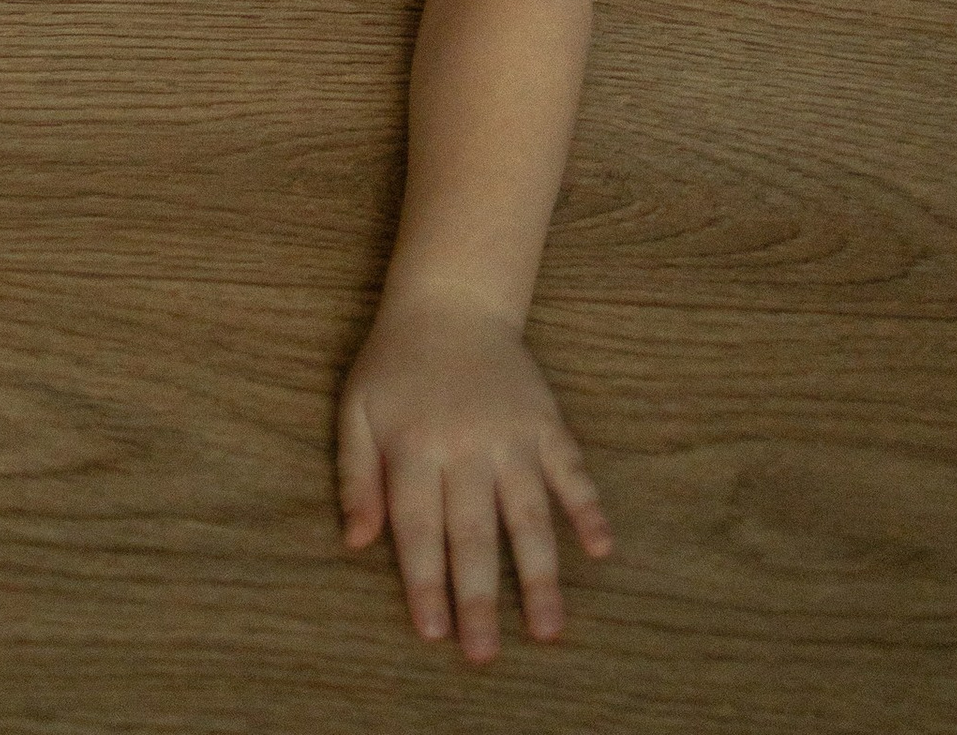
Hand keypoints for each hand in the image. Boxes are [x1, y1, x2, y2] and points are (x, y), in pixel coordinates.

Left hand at [337, 293, 611, 664]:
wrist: (450, 300)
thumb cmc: (395, 364)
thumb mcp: (356, 409)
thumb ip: (354, 474)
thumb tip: (356, 542)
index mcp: (413, 446)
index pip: (418, 527)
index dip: (424, 581)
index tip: (434, 633)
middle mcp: (464, 445)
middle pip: (472, 533)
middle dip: (479, 598)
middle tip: (485, 655)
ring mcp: (510, 434)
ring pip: (527, 513)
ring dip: (539, 574)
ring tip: (549, 629)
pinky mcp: (545, 421)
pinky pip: (570, 469)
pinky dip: (587, 507)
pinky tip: (601, 548)